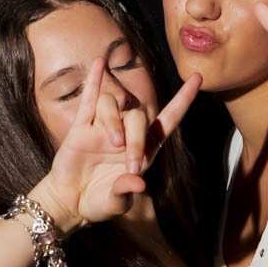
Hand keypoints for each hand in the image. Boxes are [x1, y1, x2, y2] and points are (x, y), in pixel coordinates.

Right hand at [40, 62, 200, 230]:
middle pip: (138, 118)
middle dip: (137, 139)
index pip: (167, 121)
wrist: (70, 203)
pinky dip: (94, 81)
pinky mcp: (81, 128)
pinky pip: (89, 100)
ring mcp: (102, 129)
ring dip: (115, 121)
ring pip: (113, 106)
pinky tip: (99, 63)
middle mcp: (125, 135)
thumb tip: (138, 182)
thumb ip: (125, 191)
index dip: (182, 101)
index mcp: (143, 152)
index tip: (197, 78)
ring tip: (112, 143)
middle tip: (129, 165)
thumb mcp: (114, 203)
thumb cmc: (98, 203)